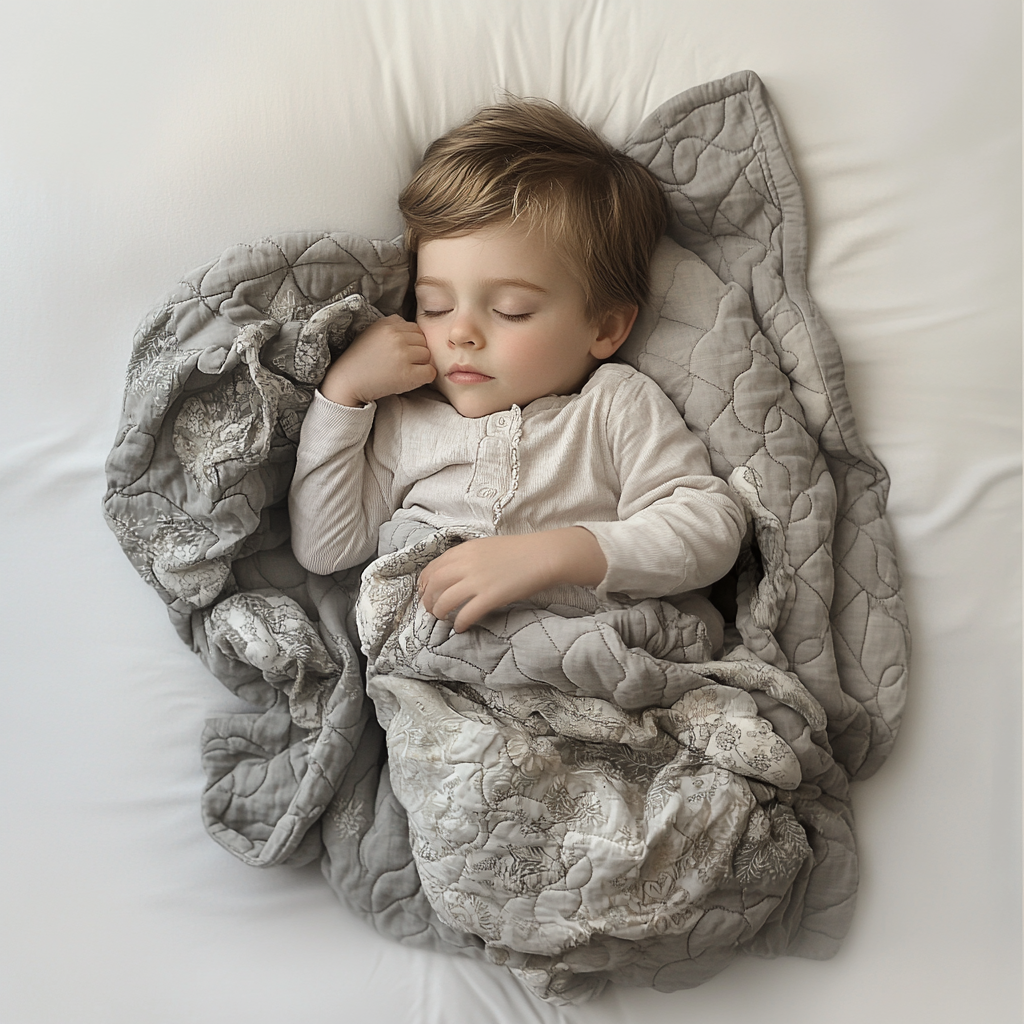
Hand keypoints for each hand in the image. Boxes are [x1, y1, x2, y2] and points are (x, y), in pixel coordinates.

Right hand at [319, 315, 435, 406]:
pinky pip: (430, 372)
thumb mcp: (371, 332)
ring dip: (420, 365)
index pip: (415, 329)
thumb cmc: (360, 359)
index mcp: (388, 325)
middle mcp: (396, 337)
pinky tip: (410, 379)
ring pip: (428, 356)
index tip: (400, 352)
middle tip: (402, 363)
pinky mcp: (408, 374)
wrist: (348, 382)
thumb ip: (390, 325)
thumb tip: (407, 324)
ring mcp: (403, 355)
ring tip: (403, 371)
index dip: (411, 342)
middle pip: (424, 341)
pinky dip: (424, 377)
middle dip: (416, 352)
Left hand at [417, 528, 606, 632]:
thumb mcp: (487, 547)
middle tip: (432, 610)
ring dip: (440, 613)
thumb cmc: (519, 551)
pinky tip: (461, 627)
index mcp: (464, 550)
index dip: (424, 584)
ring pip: (444, 601)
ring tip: (444, 619)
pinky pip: (466, 614)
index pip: (432, 568)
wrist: (544, 555)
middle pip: (433, 585)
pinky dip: (459, 623)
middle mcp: (466, 564)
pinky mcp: (490, 596)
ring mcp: (477, 581)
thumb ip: (468, 558)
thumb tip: (454, 574)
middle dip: (428, 601)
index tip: (426, 593)